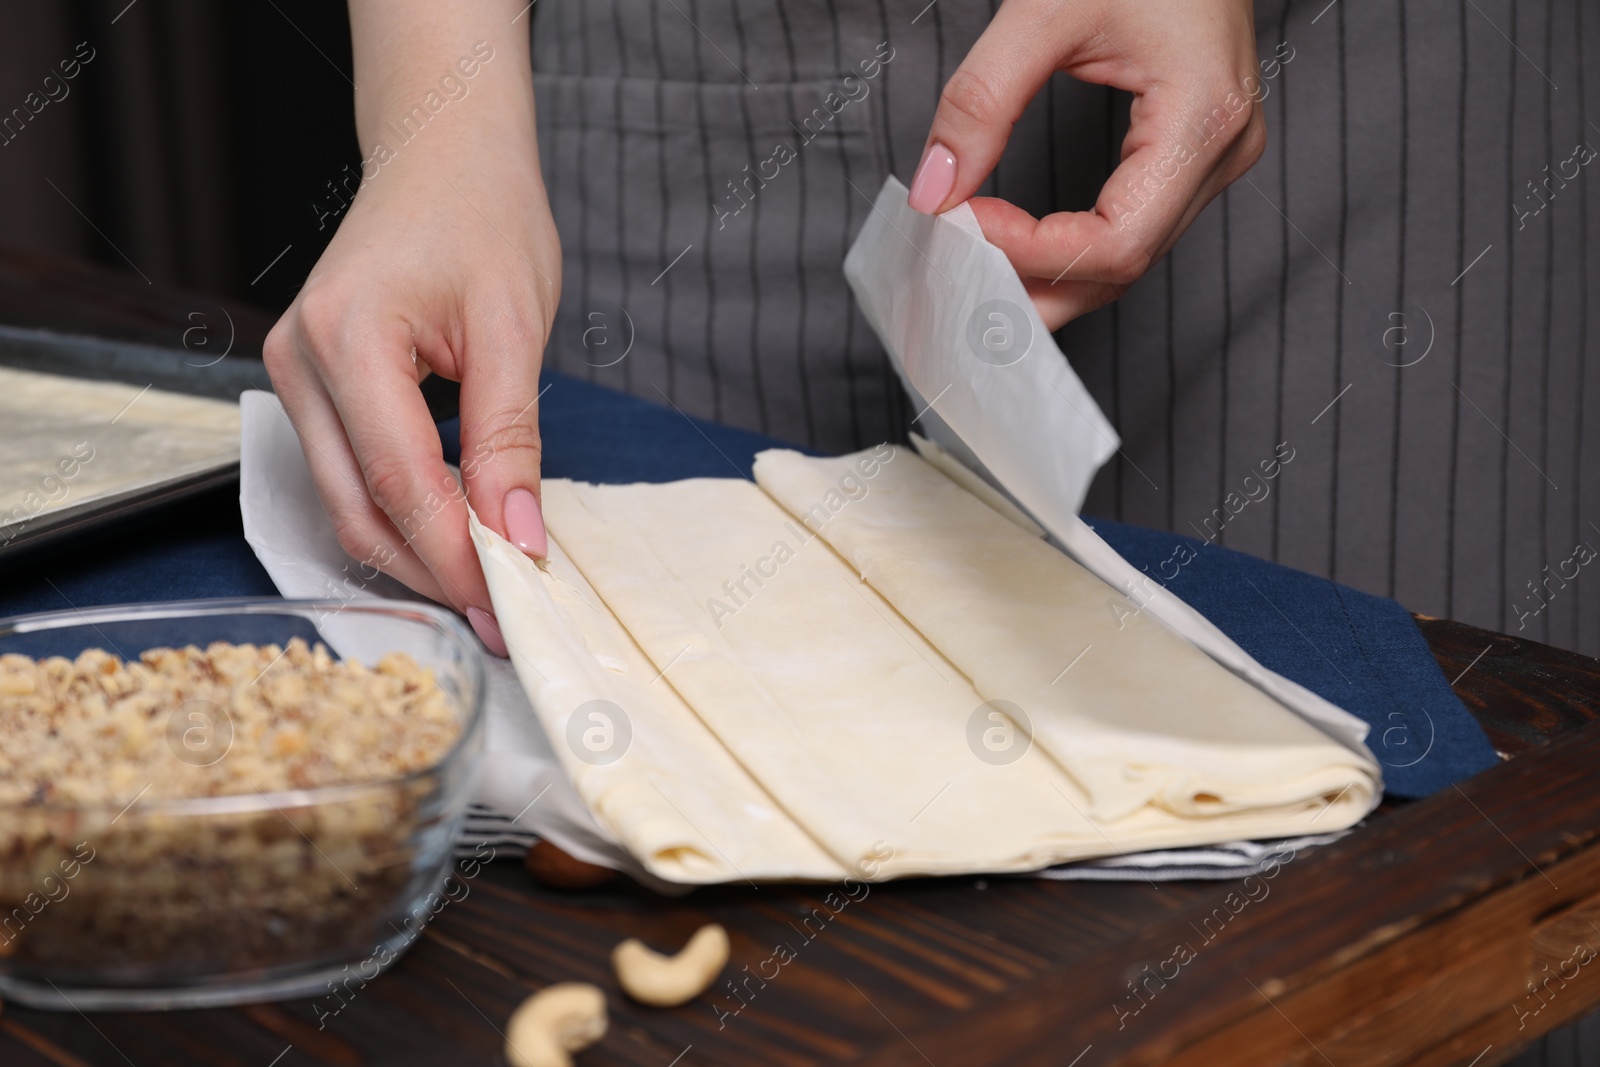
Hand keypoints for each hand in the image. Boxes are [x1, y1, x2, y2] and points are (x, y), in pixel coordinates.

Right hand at [264, 6, 557, 651]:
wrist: (441, 154)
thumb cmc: (482, 216)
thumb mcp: (514, 327)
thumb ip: (509, 438)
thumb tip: (517, 538)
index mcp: (347, 339)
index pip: (401, 483)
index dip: (457, 557)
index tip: (511, 605)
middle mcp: (299, 362)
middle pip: (359, 511)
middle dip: (434, 574)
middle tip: (503, 619)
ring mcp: (292, 374)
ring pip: (346, 504)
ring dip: (415, 554)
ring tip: (487, 587)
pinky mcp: (309, 384)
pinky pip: (348, 475)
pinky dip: (401, 515)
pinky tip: (455, 538)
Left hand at [908, 0, 1265, 329]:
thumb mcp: (1043, 8)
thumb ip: (981, 101)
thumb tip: (933, 190)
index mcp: (1205, 117)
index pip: (1114, 242)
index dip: (1030, 252)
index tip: (961, 226)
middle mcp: (1223, 150)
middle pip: (1122, 267)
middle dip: (1034, 288)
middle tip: (955, 289)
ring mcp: (1216, 155)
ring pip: (1127, 259)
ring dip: (1047, 278)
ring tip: (975, 279)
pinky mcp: (1196, 151)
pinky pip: (1131, 227)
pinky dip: (1068, 249)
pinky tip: (1014, 252)